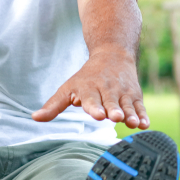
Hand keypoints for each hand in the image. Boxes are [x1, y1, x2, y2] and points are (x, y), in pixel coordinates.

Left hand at [32, 48, 148, 129]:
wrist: (113, 54)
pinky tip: (145, 125)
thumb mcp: (68, 88)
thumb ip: (54, 106)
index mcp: (89, 89)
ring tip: (134, 123)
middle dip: (114, 110)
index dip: (95, 108)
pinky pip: (140, 107)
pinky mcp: (135, 96)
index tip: (98, 115)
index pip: (91, 100)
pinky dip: (143, 115)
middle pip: (111, 103)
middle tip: (116, 117)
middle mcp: (107, 91)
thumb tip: (35, 118)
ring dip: (131, 114)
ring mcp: (123, 93)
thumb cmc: (86, 77)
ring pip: (127, 105)